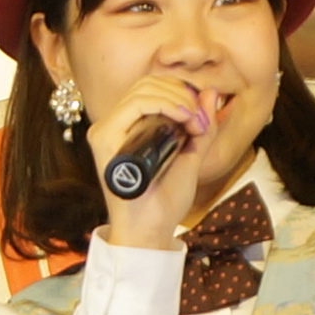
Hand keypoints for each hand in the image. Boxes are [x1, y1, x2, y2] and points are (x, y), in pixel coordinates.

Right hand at [94, 70, 262, 255]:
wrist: (150, 230)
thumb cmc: (165, 200)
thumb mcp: (191, 157)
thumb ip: (202, 126)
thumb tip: (210, 91)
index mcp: (130, 127)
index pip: (152, 89)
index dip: (181, 91)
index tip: (202, 114)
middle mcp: (113, 125)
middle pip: (147, 83)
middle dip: (181, 93)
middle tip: (200, 118)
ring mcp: (106, 131)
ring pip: (142, 90)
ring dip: (176, 98)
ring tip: (194, 122)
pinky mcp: (104, 139)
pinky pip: (134, 105)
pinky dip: (164, 104)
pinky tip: (183, 118)